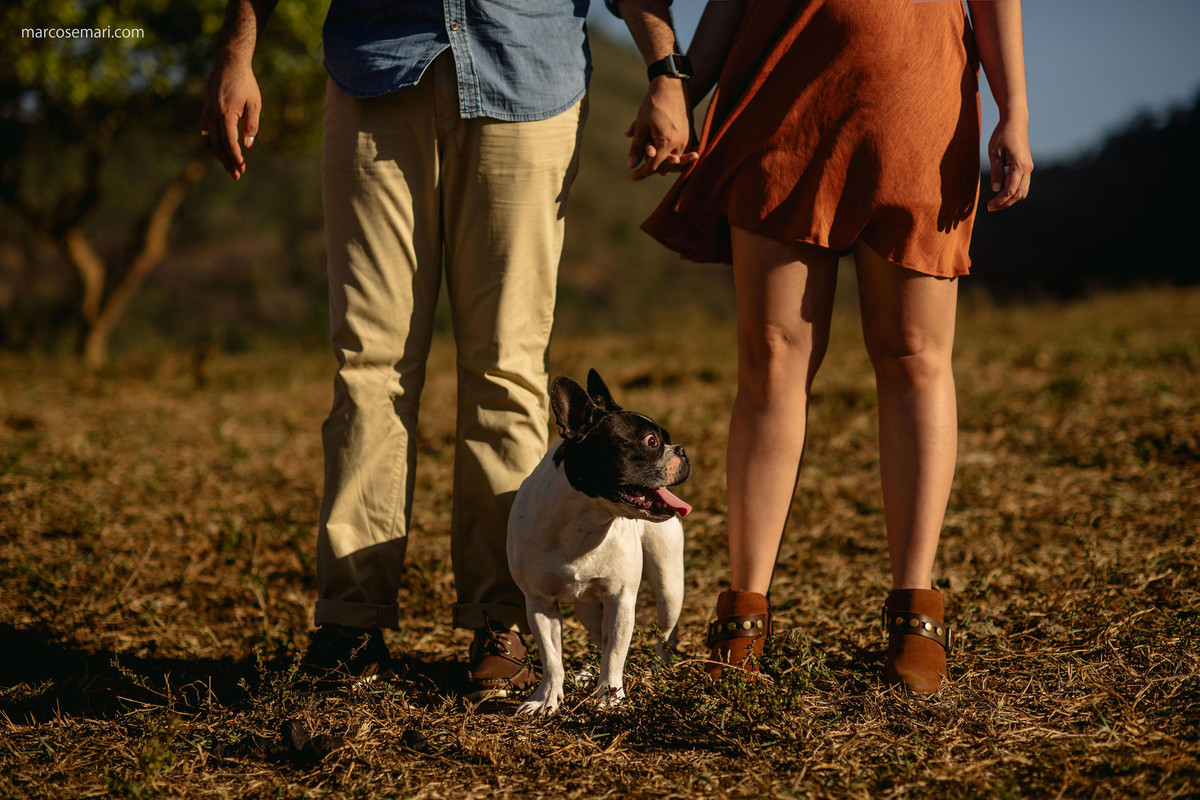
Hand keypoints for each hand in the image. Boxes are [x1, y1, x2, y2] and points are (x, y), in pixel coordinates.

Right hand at [201, 54, 261, 180]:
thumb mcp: (254, 104)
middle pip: (217, 146)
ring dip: (219, 156)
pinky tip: (221, 151)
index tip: (242, 169)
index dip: (236, 158)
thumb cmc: (245, 83)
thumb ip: (251, 126)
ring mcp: (206, 112)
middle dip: (227, 162)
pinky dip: (213, 144)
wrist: (229, 63)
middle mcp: (212, 115)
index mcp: (225, 114)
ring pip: (209, 141)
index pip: (229, 143)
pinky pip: (206, 133)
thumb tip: (247, 146)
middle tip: (237, 175)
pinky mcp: (205, 110)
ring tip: (229, 166)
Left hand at [625, 77, 696, 180]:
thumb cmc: (654, 104)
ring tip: (648, 159)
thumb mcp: (642, 125)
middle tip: (639, 169)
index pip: (654, 166)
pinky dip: (669, 155)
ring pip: (673, 161)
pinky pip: (679, 153)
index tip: (632, 178)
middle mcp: (680, 144)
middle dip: (651, 167)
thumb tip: (630, 166)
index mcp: (667, 142)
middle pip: (665, 166)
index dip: (642, 174)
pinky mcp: (689, 135)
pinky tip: (660, 153)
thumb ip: (637, 147)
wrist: (672, 86)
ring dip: (661, 161)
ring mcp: (687, 140)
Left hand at [986, 114, 1032, 210]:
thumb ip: (996, 172)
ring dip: (1010, 199)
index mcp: (1019, 165)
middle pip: (1019, 194)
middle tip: (990, 207)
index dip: (999, 200)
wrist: (1015, 121)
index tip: (988, 206)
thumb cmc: (1003, 134)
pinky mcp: (1027, 166)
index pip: (1010, 190)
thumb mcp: (994, 153)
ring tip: (995, 203)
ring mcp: (1029, 167)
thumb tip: (996, 190)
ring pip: (1023, 191)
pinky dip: (1014, 192)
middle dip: (1005, 203)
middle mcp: (1027, 168)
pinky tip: (1002, 193)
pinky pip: (1023, 184)